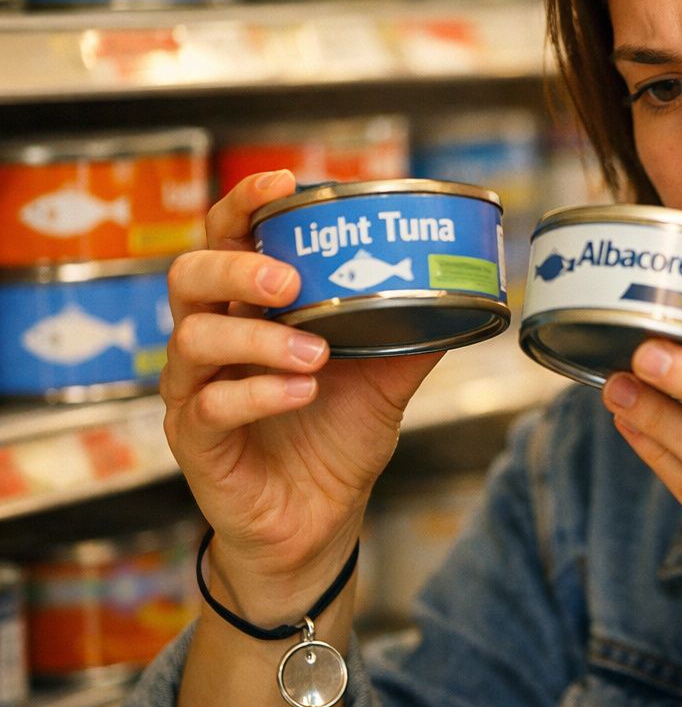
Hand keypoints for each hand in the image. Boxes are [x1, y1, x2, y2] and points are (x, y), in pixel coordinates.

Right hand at [161, 171, 441, 616]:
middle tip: (290, 278)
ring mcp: (195, 390)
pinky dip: (257, 394)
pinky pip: (209, 406)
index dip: (246, 205)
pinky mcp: (195, 442)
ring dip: (258, 337)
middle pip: (189, 277)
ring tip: (316, 352)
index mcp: (252, 309)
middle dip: (237, 266)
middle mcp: (213, 340)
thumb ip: (412, 335)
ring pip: (194, 339)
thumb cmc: (337, 439)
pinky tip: (301, 392)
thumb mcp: (386, 380)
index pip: (228, 239)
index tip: (284, 184)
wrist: (320, 521)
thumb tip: (466, 292)